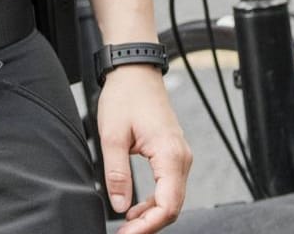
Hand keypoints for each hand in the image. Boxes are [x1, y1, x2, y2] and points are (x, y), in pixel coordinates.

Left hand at [97, 65, 190, 233]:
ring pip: (171, 198)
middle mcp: (182, 159)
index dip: (148, 225)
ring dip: (151, 215)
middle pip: (172, 206)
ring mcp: (180, 158)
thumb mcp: (112, 136)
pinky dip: (154, 201)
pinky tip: (135, 208)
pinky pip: (168, 186)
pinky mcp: (173, 156)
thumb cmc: (124, 98)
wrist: (136, 74)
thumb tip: (121, 206)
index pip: (168, 204)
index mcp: (170, 155)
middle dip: (149, 224)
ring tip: (126, 225)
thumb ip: (117, 173)